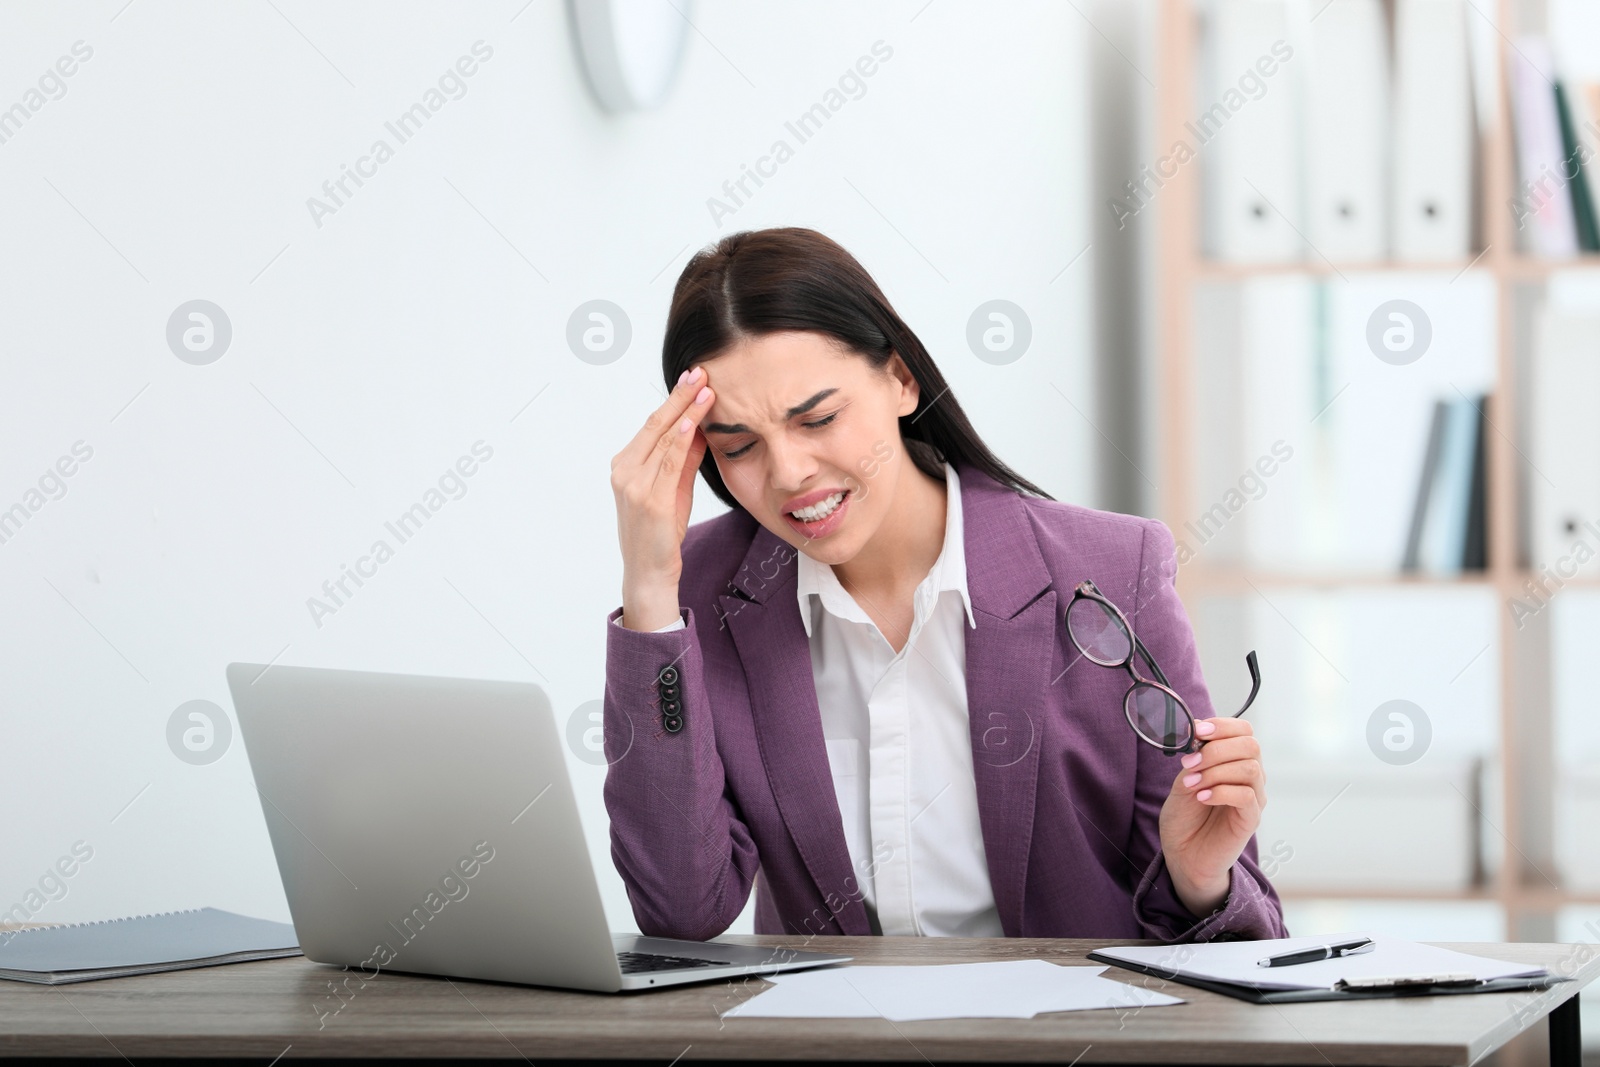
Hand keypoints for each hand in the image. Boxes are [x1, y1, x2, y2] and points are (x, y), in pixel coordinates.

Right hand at [610, 365, 715, 630]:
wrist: (649, 573)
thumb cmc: (660, 533)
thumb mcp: (674, 489)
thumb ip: (683, 459)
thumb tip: (699, 427)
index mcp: (625, 465)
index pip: (652, 424)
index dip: (674, 399)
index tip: (694, 378)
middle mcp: (624, 471)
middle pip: (655, 424)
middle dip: (680, 396)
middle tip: (700, 371)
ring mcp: (634, 486)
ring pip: (662, 439)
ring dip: (685, 411)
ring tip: (705, 388)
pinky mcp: (650, 501)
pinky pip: (667, 464)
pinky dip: (679, 441)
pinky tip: (692, 422)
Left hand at [1157, 715, 1264, 916]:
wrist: (1183, 853)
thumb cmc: (1185, 816)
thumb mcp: (1183, 779)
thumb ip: (1193, 757)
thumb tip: (1196, 733)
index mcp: (1234, 760)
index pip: (1244, 730)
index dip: (1222, 726)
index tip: (1196, 731)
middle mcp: (1250, 776)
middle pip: (1250, 745)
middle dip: (1216, 749)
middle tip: (1190, 764)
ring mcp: (1254, 797)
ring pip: (1250, 769)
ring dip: (1216, 771)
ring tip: (1193, 784)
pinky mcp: (1251, 819)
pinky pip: (1247, 796)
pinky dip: (1221, 791)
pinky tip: (1202, 797)